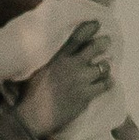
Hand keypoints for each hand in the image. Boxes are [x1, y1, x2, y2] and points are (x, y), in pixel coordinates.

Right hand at [14, 25, 108, 139]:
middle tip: (107, 41)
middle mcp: (72, 66)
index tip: (96, 24)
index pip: (77, 38)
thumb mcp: (38, 70)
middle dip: (103, 43)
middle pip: (95, 48)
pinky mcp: (87, 95)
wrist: (33, 115)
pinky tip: (108, 81)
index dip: (89, 28)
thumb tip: (59, 53)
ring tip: (106, 66)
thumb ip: (51, 60)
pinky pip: (104, 85)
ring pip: (103, 67)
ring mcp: (81, 81)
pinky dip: (107, 82)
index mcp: (58, 58)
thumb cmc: (31, 93)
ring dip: (106, 66)